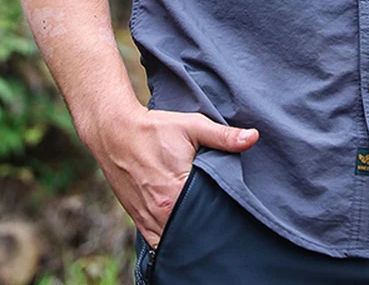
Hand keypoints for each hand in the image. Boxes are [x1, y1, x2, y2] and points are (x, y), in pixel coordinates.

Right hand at [84, 103, 258, 247]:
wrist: (115, 132)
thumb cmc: (155, 129)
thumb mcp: (193, 126)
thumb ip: (224, 137)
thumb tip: (253, 138)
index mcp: (176, 192)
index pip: (209, 215)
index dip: (224, 213)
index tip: (234, 207)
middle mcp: (161, 213)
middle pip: (193, 232)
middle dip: (208, 227)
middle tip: (222, 215)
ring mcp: (147, 220)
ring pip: (176, 240)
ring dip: (189, 234)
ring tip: (205, 222)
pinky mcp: (138, 220)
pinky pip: (158, 242)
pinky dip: (172, 238)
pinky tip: (184, 228)